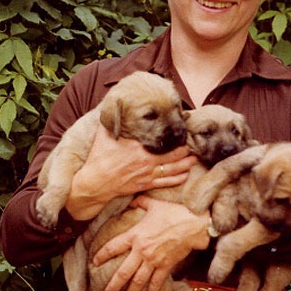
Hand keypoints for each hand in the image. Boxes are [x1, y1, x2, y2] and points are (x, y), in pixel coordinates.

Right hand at [65, 124, 196, 219]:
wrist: (95, 182)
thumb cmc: (99, 158)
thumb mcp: (105, 136)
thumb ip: (113, 122)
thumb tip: (114, 105)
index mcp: (139, 149)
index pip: (162, 142)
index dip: (175, 137)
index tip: (184, 130)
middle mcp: (146, 162)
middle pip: (173, 156)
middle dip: (185, 151)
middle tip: (195, 145)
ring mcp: (147, 175)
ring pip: (172, 170)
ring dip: (185, 165)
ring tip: (195, 159)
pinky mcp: (145, 185)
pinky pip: (165, 182)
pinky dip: (177, 179)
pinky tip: (185, 175)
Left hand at [92, 196, 210, 290]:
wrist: (193, 225)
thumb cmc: (174, 213)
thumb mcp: (154, 204)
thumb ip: (140, 202)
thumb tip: (132, 200)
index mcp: (136, 235)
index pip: (113, 247)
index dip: (102, 255)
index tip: (95, 262)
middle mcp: (141, 251)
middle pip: (123, 271)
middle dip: (113, 284)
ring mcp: (153, 260)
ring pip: (138, 280)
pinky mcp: (165, 266)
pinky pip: (156, 281)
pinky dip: (151, 290)